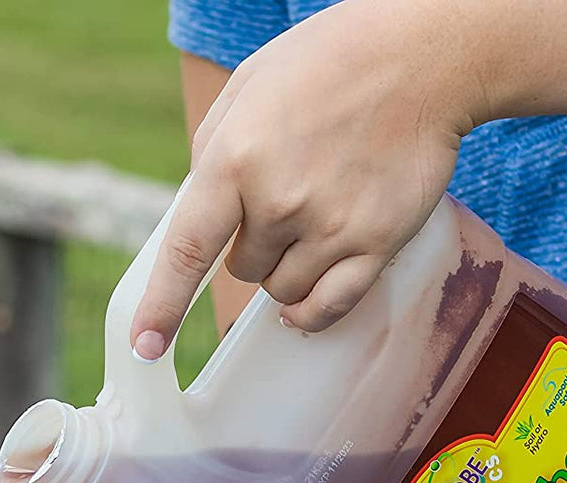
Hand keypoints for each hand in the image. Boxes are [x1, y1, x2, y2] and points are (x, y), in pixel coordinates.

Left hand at [132, 0, 477, 356]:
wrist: (421, 56)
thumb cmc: (331, 64)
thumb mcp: (249, 88)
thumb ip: (214, 152)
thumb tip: (197, 213)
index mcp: (236, 158)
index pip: (187, 249)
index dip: (162, 304)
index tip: (146, 343)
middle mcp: (280, 201)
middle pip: (243, 270)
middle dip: (253, 246)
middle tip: (286, 198)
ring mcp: (330, 227)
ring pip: (282, 291)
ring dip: (287, 270)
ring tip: (314, 218)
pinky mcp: (374, 245)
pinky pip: (327, 307)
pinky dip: (310, 314)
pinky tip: (303, 306)